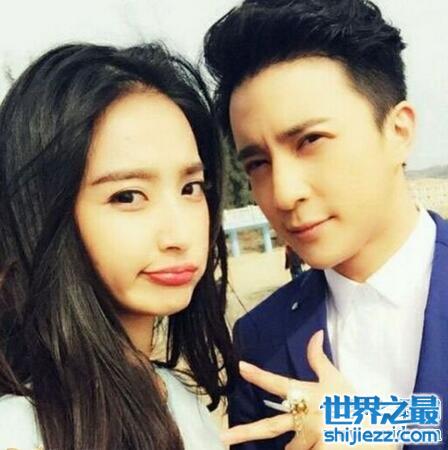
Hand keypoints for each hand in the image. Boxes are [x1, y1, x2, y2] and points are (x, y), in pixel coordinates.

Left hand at [221, 330, 354, 448]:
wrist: (374, 429)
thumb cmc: (351, 401)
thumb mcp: (334, 377)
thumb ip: (318, 358)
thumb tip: (316, 333)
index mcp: (306, 394)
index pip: (277, 383)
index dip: (258, 375)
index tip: (241, 367)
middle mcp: (304, 416)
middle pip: (270, 426)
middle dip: (245, 433)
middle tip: (224, 438)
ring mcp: (311, 438)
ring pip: (293, 446)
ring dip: (299, 443)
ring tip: (316, 436)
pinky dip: (312, 449)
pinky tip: (324, 442)